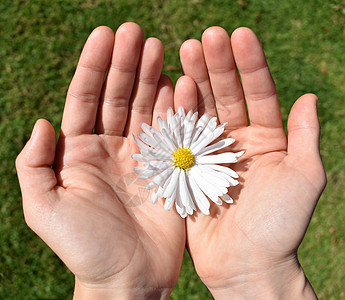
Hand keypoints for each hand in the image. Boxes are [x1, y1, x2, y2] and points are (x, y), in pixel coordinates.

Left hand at [16, 23, 184, 298]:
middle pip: (119, 97)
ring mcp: (144, 156)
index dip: (94, 67)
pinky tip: (180, 83)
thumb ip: (35, 164)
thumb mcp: (44, 208)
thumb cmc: (84, 248)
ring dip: (153, 77)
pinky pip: (174, 131)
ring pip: (148, 108)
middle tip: (137, 33)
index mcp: (81, 152)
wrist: (127, 277)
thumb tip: (42, 122)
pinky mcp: (170, 168)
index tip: (105, 35)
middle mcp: (113, 148)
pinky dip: (178, 107)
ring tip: (160, 48)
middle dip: (127, 64)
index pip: (86, 99)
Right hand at [179, 27, 325, 298]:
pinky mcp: (188, 168)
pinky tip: (171, 88)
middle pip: (227, 95)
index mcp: (267, 140)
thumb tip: (309, 97)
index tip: (239, 36)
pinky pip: (181, 136)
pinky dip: (176, 113)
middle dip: (217, 66)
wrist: (246, 264)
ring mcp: (210, 153)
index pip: (260, 93)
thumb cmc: (280, 226)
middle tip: (205, 38)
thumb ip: (305, 138)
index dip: (251, 64)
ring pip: (202, 110)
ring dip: (195, 81)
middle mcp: (238, 141)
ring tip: (184, 52)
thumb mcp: (304, 179)